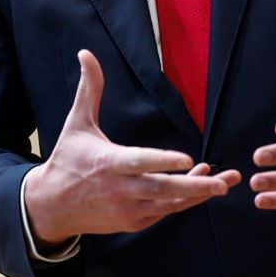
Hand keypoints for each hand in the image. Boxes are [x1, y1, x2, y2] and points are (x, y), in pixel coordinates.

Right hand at [24, 49, 240, 248]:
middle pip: (163, 190)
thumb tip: (86, 53)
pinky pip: (164, 212)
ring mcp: (128, 210)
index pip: (140, 162)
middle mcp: (121, 189)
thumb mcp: (77, 123)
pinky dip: (182, 202)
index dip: (163, 161)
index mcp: (108, 163)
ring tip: (223, 184)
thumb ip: (89, 89)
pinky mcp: (133, 223)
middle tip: (222, 182)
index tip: (187, 159)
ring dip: (197, 194)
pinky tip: (200, 187)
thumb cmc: (67, 159)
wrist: (52, 205)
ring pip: (169, 204)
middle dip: (195, 187)